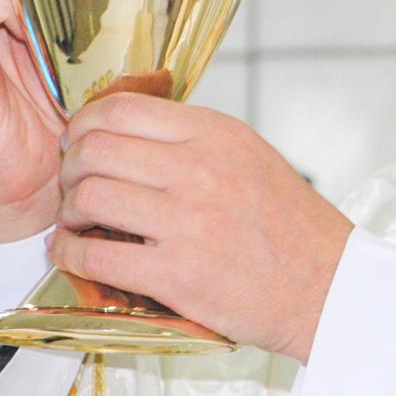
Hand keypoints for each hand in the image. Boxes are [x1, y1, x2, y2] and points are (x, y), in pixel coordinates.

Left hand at [48, 94, 353, 363]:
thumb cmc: (289, 226)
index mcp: (217, 133)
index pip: (121, 108)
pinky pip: (94, 258)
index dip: (84, 123)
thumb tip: (127, 131)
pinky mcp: (177, 275)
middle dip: (69, 168)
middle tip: (73, 186)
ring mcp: (188, 222)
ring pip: (88, 198)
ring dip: (68, 213)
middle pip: (95, 149)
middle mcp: (201, 169)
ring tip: (76, 224)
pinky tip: (75, 256)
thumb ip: (194, 139)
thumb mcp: (250, 156)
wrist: (328, 287)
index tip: (79, 142)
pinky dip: (70, 256)